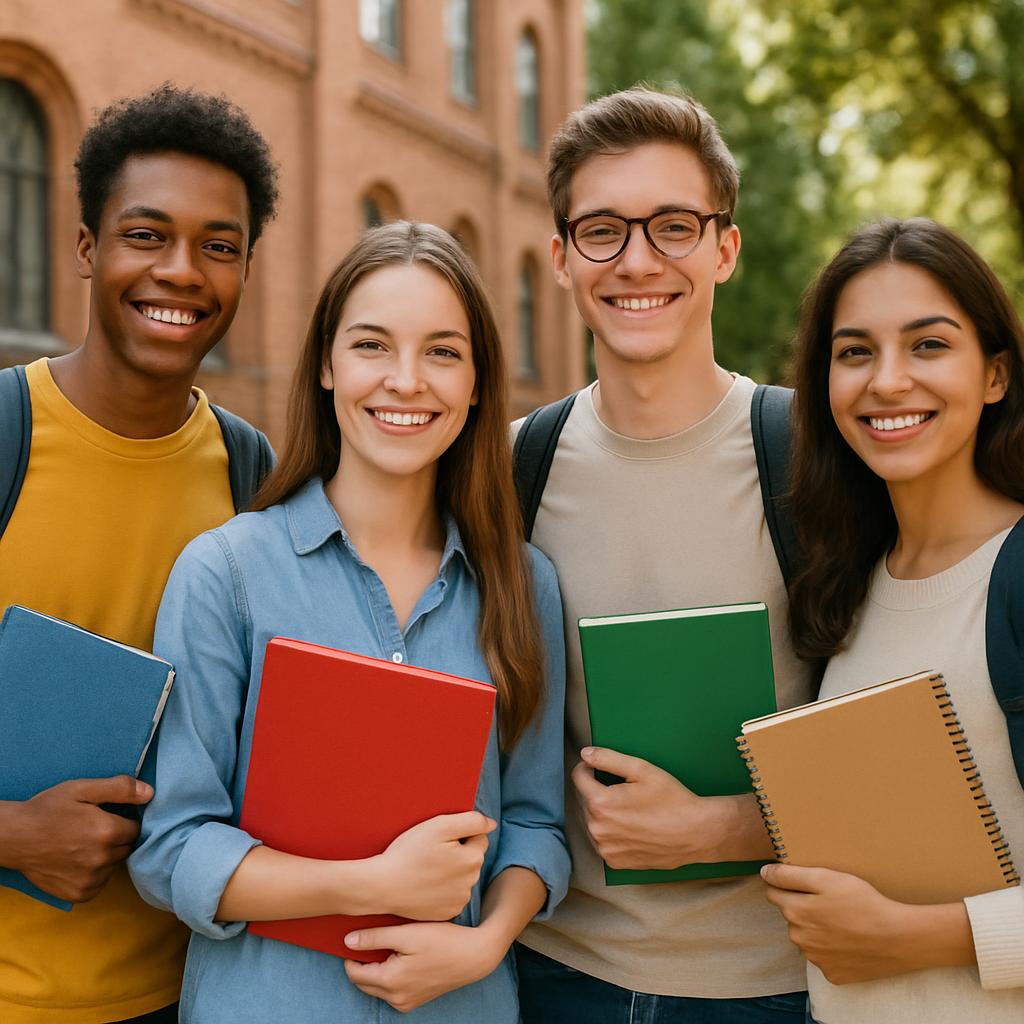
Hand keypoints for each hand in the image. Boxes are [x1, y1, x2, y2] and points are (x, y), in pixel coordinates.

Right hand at [0, 777, 151, 901]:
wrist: (13, 838)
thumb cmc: (48, 810)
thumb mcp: (82, 788)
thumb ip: (120, 788)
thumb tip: (150, 793)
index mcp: (107, 832)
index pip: (135, 829)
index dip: (124, 821)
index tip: (109, 817)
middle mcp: (102, 859)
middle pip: (126, 848)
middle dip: (117, 839)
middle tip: (94, 830)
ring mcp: (90, 879)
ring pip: (114, 866)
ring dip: (106, 857)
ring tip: (83, 845)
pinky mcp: (78, 894)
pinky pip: (100, 883)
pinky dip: (95, 874)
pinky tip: (78, 861)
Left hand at [344, 921, 500, 1011]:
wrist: (473, 956)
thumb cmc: (442, 940)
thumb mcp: (407, 933)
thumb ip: (375, 938)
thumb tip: (347, 941)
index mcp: (391, 982)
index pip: (354, 973)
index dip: (351, 954)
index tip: (355, 936)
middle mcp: (396, 998)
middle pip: (364, 982)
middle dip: (361, 963)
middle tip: (370, 939)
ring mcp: (407, 1002)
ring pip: (377, 987)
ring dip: (375, 970)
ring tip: (388, 946)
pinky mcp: (415, 1001)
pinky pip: (392, 991)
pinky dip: (389, 976)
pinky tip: (401, 957)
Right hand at [376, 811, 494, 920]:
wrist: (382, 886)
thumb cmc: (408, 853)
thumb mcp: (439, 826)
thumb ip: (471, 822)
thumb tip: (492, 824)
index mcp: (472, 859)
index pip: (479, 838)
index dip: (460, 834)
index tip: (440, 839)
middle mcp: (471, 883)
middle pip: (472, 858)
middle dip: (458, 853)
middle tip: (431, 853)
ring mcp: (459, 901)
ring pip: (463, 878)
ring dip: (452, 872)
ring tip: (427, 870)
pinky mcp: (447, 913)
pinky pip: (452, 895)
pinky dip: (444, 890)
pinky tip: (426, 885)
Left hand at [571, 747, 770, 869]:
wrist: (696, 834)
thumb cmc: (672, 799)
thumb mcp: (641, 770)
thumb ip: (608, 758)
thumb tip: (584, 754)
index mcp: (601, 803)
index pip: (578, 777)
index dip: (588, 768)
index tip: (601, 767)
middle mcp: (597, 828)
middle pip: (583, 799)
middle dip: (595, 790)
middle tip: (622, 788)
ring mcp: (605, 848)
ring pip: (590, 820)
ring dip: (600, 811)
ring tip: (627, 807)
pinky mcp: (614, 861)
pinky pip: (601, 840)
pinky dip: (609, 830)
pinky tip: (629, 825)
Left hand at [762, 864, 974, 983]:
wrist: (898, 939)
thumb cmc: (863, 903)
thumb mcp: (826, 878)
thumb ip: (790, 875)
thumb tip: (764, 873)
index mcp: (794, 911)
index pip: (774, 893)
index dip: (787, 884)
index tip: (805, 883)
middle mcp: (799, 938)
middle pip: (790, 916)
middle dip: (803, 906)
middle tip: (831, 901)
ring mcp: (815, 959)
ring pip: (806, 937)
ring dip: (816, 928)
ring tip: (843, 921)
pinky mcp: (832, 974)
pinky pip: (823, 957)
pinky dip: (831, 949)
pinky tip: (849, 940)